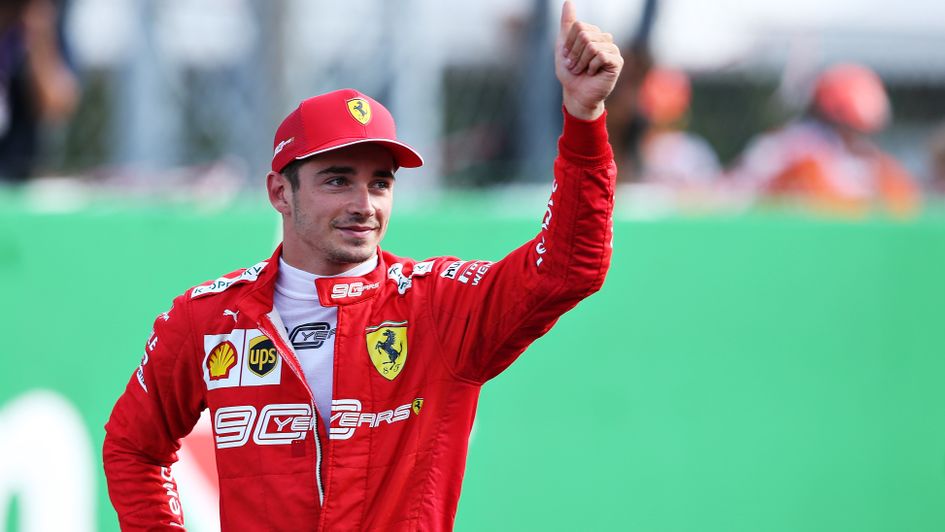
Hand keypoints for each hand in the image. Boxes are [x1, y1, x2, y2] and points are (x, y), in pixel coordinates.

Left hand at [555, 1, 623, 119]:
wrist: (577, 94)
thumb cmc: (571, 73)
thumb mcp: (563, 46)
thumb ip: (567, 24)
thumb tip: (568, 1)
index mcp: (593, 33)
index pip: (578, 27)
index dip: (569, 44)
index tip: (568, 57)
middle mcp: (604, 38)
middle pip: (585, 35)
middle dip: (574, 54)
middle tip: (574, 67)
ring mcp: (612, 49)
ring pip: (592, 46)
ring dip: (581, 62)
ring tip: (582, 71)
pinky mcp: (617, 62)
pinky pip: (601, 55)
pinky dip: (591, 67)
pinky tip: (592, 73)